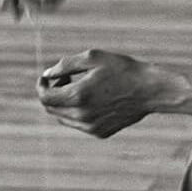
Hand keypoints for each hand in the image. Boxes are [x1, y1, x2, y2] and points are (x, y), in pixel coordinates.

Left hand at [36, 49, 191, 137]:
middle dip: (52, 93)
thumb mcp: (92, 57)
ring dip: (64, 103)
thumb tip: (46, 74)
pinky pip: (78, 124)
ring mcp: (91, 127)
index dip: (41, 86)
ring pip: (63, 118)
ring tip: (81, 87)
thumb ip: (65, 65)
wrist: (150, 90)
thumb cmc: (122, 69)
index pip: (44, 98)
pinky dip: (78, 112)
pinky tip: (94, 99)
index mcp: (78, 96)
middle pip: (51, 109)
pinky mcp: (100, 133)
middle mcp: (82, 116)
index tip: (46, 77)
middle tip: (66, 78)